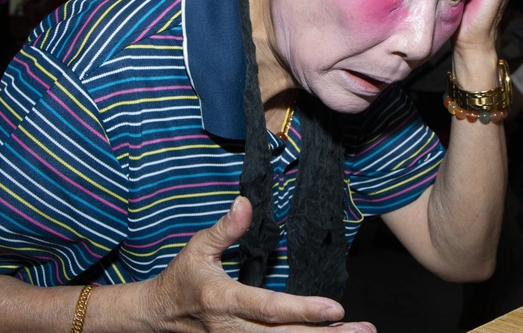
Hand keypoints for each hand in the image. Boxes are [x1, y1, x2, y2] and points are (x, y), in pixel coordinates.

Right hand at [143, 196, 375, 331]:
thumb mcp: (197, 248)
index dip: (302, 310)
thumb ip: (225, 229)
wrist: (158, 316)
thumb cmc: (181, 278)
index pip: (269, 309)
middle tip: (364, 330)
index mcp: (224, 300)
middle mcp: (233, 329)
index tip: (335, 309)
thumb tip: (245, 203)